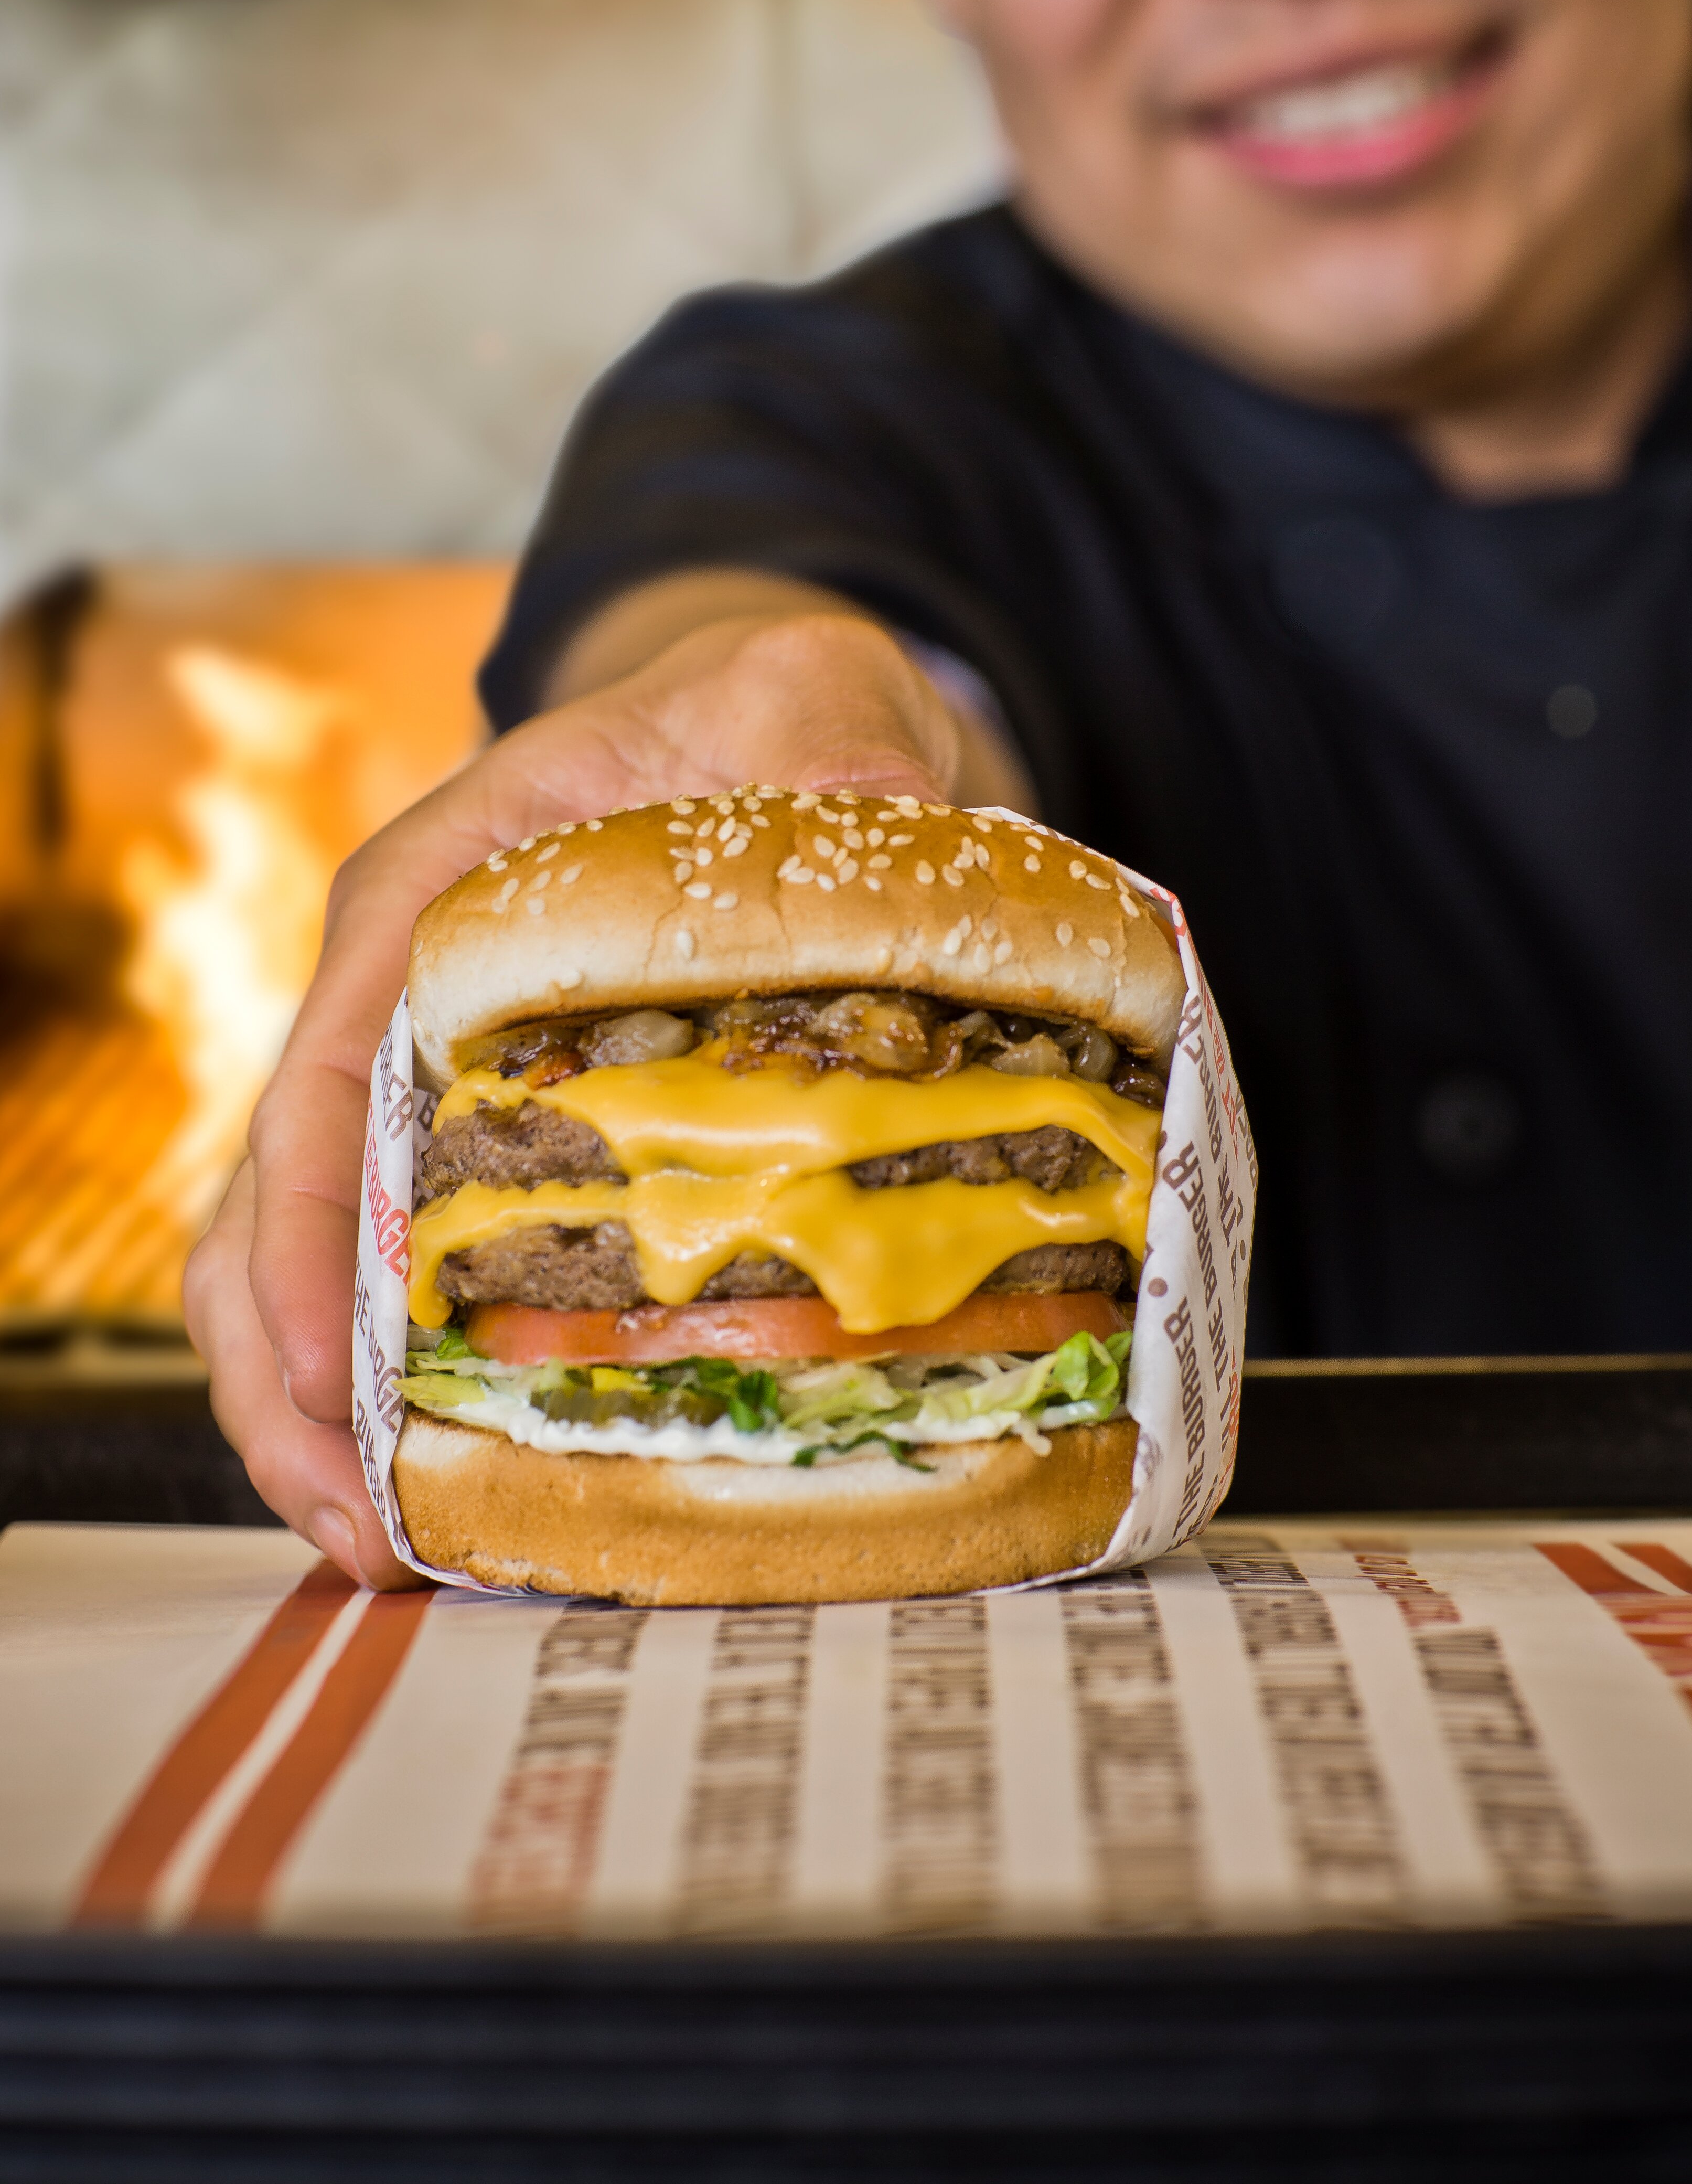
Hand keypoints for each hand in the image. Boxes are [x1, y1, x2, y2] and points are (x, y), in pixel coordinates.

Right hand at [184, 610, 963, 1586]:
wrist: (762, 734)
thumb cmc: (755, 714)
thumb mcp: (801, 692)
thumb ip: (823, 730)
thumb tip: (870, 803)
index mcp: (430, 896)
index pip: (330, 1067)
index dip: (312, 1226)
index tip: (330, 1365)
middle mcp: (397, 1004)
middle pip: (274, 1200)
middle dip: (285, 1372)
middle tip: (359, 1522)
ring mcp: (427, 1085)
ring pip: (305, 1261)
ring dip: (318, 1408)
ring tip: (384, 1547)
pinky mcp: (486, 1149)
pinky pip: (402, 1276)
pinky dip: (401, 1384)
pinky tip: (453, 1484)